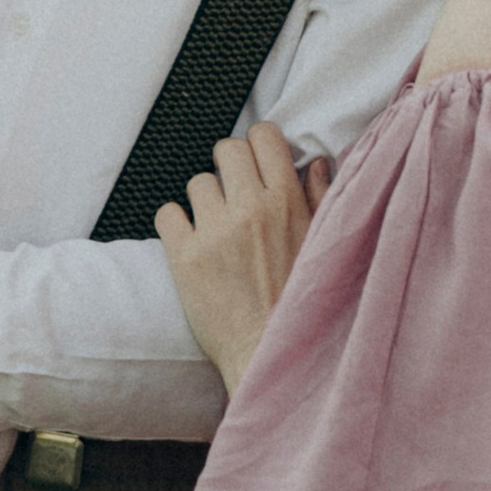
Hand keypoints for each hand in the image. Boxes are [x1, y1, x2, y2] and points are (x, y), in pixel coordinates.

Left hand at [154, 127, 329, 392]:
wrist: (268, 355)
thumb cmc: (300, 305)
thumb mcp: (323, 246)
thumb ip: (320, 198)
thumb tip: (312, 162)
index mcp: (288, 202)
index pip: (264, 135)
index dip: (258, 147)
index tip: (256, 166)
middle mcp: (251, 209)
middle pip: (226, 149)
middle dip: (229, 168)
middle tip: (234, 196)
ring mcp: (215, 232)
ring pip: (196, 182)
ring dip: (205, 202)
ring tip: (217, 231)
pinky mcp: (185, 257)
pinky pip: (167, 213)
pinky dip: (176, 225)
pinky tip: (192, 244)